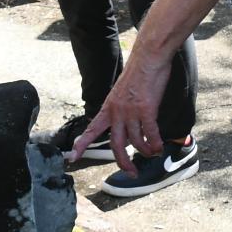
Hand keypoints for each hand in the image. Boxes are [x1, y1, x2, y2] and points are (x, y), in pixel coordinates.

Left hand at [72, 52, 172, 166]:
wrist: (148, 58)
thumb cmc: (139, 73)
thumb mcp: (122, 92)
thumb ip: (122, 108)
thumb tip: (129, 122)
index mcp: (109, 108)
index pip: (92, 130)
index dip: (82, 145)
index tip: (73, 157)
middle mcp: (117, 112)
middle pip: (116, 144)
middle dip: (123, 161)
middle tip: (131, 172)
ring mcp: (131, 111)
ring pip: (135, 141)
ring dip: (144, 151)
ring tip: (152, 154)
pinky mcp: (146, 109)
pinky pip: (150, 134)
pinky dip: (155, 143)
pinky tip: (159, 147)